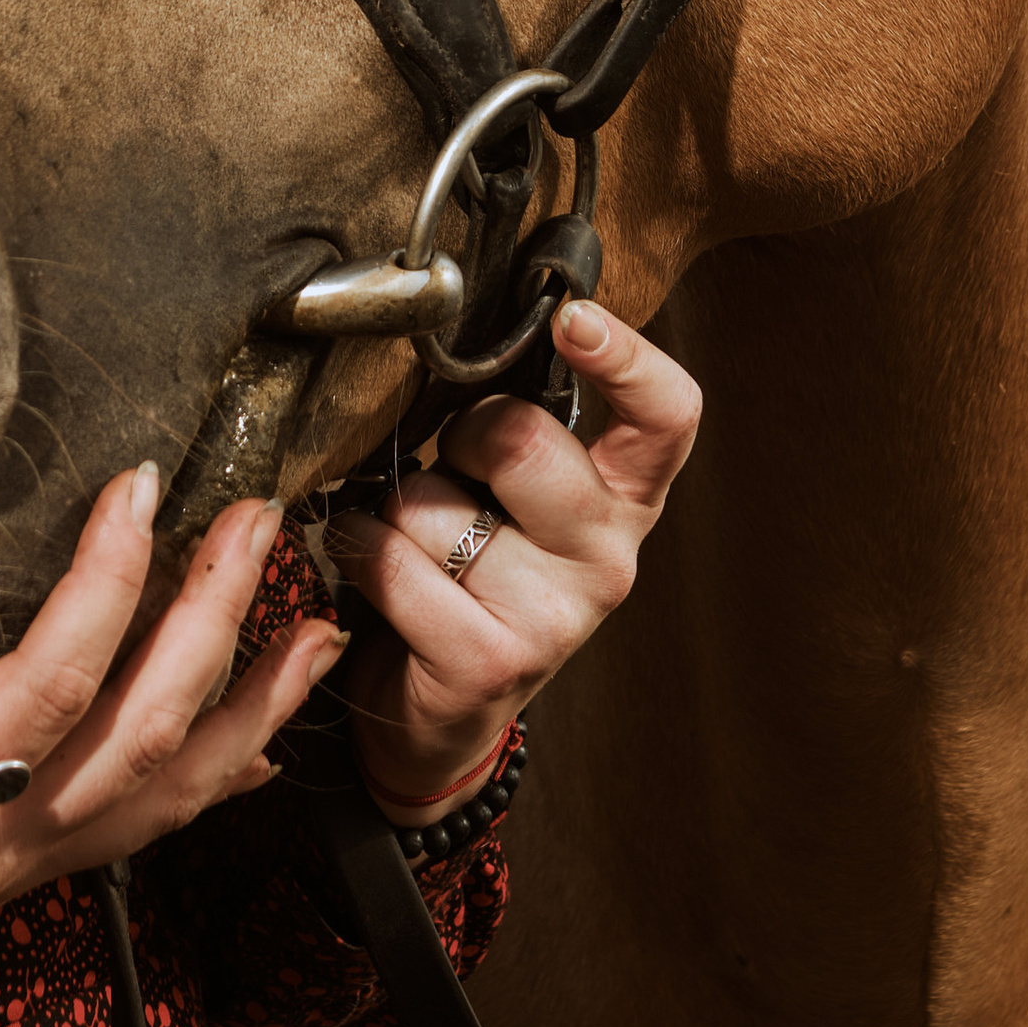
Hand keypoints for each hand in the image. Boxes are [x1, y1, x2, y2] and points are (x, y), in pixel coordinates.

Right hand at [0, 468, 345, 1026]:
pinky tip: (263, 737)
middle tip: (258, 519)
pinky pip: (141, 828)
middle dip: (213, 624)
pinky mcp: (14, 874)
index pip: (47, 688)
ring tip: (317, 625)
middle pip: (141, 738)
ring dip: (250, 707)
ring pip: (167, 795)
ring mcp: (11, 873)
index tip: (138, 485)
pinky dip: (213, 776)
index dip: (107, 585)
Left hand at [325, 299, 700, 821]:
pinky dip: (360, 552)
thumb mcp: (507, 491)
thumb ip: (512, 424)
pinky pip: (393, 562)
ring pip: (434, 505)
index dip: (628, 357)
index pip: (667, 414)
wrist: (436, 708)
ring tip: (413, 547)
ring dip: (395, 512)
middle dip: (457, 439)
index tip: (575, 319)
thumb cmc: (467, 571)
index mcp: (623, 497)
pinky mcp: (492, 661)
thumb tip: (463, 331)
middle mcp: (608, 555)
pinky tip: (371, 570)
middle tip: (449, 473)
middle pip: (523, 440)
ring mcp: (557, 616)